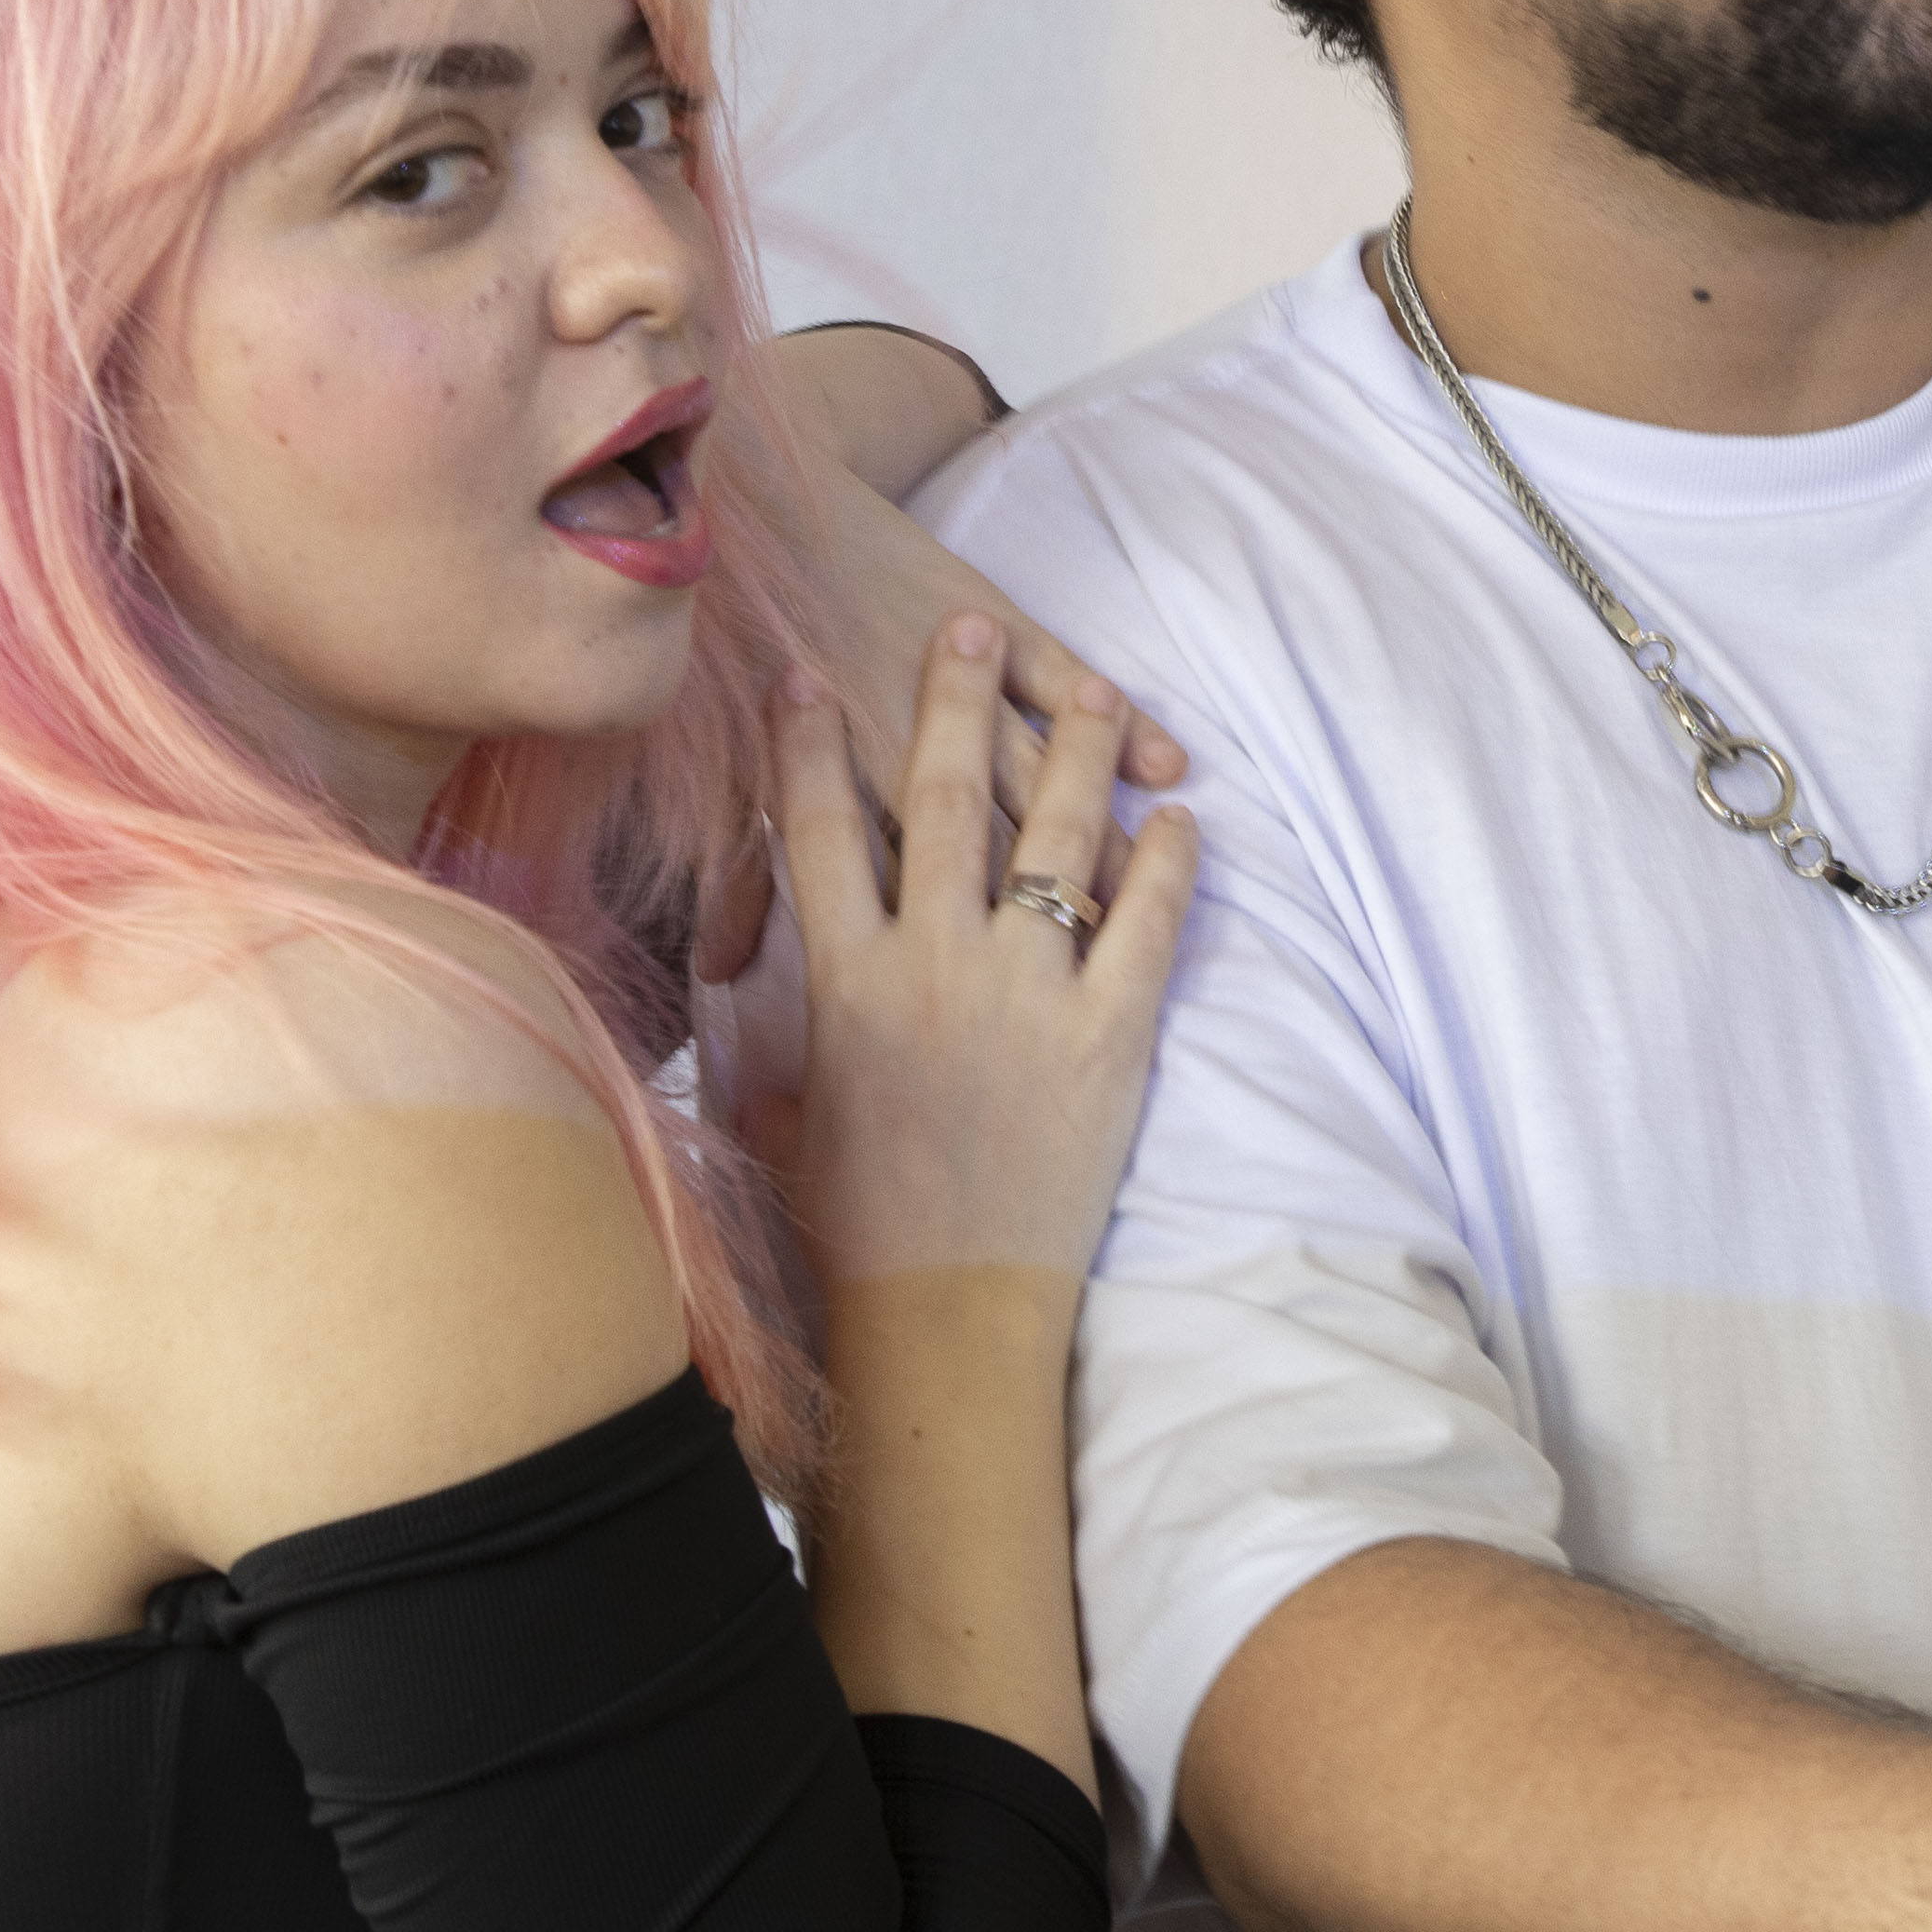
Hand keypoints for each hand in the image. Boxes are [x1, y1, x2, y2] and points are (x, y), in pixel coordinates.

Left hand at [711, 477, 1184, 979]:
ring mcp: (957, 690)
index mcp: (845, 796)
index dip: (964, 954)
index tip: (1003, 1004)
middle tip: (1098, 960)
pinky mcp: (994, 626)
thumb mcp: (720, 771)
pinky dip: (1120, 724)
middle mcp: (910, 751)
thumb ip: (735, 874)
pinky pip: (1064, 685)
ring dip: (1099, 822)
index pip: (919, 899)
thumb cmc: (727, 652)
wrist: (750, 511)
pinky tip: (1169, 767)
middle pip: (999, 853)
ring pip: (1043, 777)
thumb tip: (722, 971)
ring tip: (1143, 884)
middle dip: (1051, 911)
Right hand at [764, 611, 1196, 1288]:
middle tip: (960, 623)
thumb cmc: (858, 1223)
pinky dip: (1165, 864)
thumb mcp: (795, 1103)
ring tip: (1094, 693)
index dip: (808, 746)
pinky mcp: (1111, 1038)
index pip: (816, 832)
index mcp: (845, 983)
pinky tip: (1178, 814)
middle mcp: (932, 970)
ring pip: (1053, 842)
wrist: (946, 1309)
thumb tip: (753, 962)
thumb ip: (786, 1015)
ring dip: (1075, 757)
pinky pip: (1146, 924)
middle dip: (947, 703)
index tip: (808, 674)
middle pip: (935, 803)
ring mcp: (1026, 998)